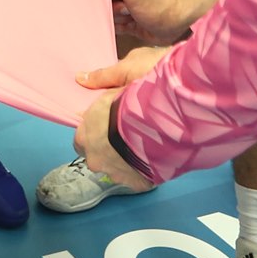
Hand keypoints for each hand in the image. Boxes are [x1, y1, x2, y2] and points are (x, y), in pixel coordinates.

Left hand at [72, 45, 169, 190]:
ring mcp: (117, 175)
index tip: (109, 121)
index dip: (95, 129)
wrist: (174, 118)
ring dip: (128, 157)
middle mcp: (96, 160)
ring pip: (118, 167)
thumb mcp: (124, 73)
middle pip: (98, 155)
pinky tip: (155, 154)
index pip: (82, 136)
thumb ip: (101, 79)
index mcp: (85, 135)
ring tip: (146, 141)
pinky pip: (138, 177)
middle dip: (109, 145)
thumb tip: (82, 78)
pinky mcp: (138, 184)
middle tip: (130, 130)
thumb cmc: (143, 94)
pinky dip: (145, 168)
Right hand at [97, 0, 193, 45]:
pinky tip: (126, 25)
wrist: (174, 25)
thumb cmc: (156, 6)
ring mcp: (127, 8)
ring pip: (109, 13)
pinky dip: (116, 27)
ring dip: (117, 18)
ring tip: (130, 16)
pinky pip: (115, 25)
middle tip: (125, 8)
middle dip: (110, 6)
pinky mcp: (129, 23)